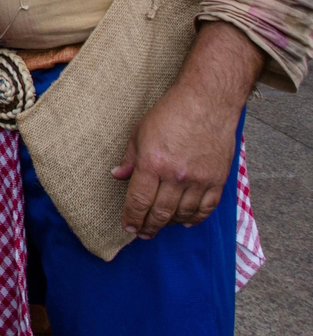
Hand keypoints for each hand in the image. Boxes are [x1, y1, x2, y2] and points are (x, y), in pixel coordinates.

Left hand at [113, 22, 262, 238]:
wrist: (207, 101)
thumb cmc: (170, 112)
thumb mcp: (140, 132)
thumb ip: (130, 158)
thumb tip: (117, 176)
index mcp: (153, 164)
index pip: (139, 201)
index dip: (132, 218)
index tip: (128, 227)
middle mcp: (176, 176)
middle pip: (160, 212)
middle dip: (148, 227)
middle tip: (142, 233)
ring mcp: (200, 179)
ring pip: (183, 214)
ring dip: (169, 224)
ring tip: (160, 227)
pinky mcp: (218, 179)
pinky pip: (206, 208)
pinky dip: (195, 218)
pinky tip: (185, 221)